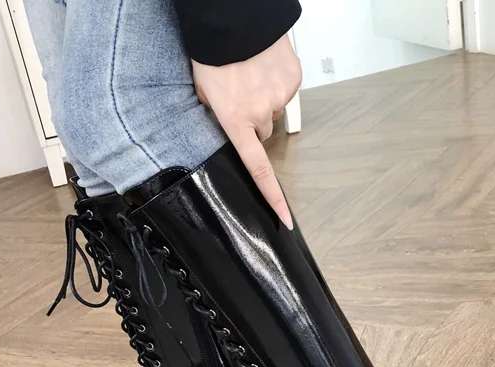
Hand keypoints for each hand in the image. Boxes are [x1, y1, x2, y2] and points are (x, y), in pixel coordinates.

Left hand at [192, 35, 300, 228]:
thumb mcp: (202, 89)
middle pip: (264, 133)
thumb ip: (214, 111)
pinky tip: (263, 65)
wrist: (233, 18)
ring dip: (264, 98)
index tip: (285, 217)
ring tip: (250, 76)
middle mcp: (261, 114)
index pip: (258, 169)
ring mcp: (280, 96)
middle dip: (254, 121)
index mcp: (236, 122)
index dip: (273, 197)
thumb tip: (222, 119)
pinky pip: (286, 88)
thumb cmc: (213, 51)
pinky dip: (276, 80)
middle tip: (241, 98)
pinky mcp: (293, 78)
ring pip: (274, 109)